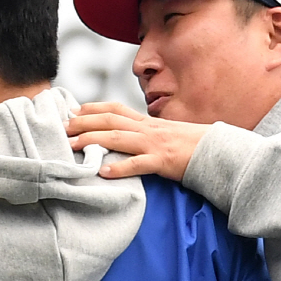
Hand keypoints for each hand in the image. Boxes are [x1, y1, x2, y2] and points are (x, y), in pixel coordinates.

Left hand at [66, 102, 213, 181]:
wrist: (218, 152)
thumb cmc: (191, 146)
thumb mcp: (165, 135)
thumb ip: (145, 135)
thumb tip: (125, 139)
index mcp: (147, 122)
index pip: (116, 108)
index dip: (93, 108)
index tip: (72, 111)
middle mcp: (148, 129)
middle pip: (111, 120)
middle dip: (84, 123)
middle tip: (62, 128)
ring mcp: (154, 144)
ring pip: (118, 138)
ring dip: (92, 141)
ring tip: (72, 148)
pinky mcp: (162, 162)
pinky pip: (138, 164)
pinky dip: (120, 168)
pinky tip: (103, 172)